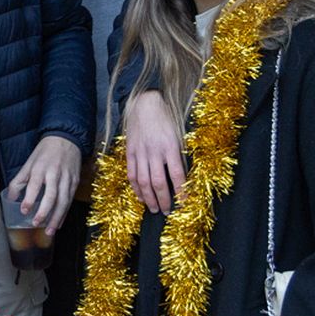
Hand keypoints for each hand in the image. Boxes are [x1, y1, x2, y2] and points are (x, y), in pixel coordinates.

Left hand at [7, 136, 81, 232]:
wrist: (66, 139)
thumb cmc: (44, 153)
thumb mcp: (29, 163)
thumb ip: (19, 181)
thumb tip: (10, 200)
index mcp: (40, 168)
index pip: (35, 185)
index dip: (30, 199)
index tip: (24, 211)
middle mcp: (55, 174)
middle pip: (51, 195)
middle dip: (44, 212)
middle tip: (36, 223)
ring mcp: (67, 178)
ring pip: (63, 201)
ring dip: (56, 217)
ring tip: (49, 231)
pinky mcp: (75, 182)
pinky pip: (70, 201)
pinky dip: (64, 213)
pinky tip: (59, 223)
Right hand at [124, 90, 184, 213]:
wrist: (144, 104)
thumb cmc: (166, 118)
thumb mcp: (178, 133)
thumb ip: (179, 154)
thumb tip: (182, 176)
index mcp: (170, 146)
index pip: (177, 174)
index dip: (181, 191)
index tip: (184, 203)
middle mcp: (154, 151)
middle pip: (158, 182)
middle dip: (163, 200)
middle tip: (166, 212)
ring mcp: (140, 152)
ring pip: (143, 181)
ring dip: (149, 198)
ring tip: (154, 209)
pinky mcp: (130, 152)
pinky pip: (132, 174)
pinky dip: (136, 188)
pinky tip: (141, 197)